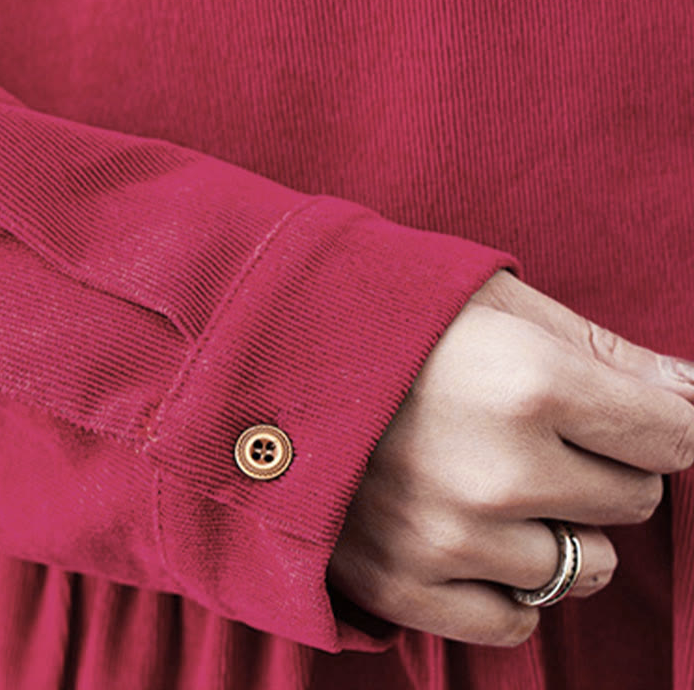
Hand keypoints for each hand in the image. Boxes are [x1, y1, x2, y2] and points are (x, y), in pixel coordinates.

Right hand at [328, 270, 693, 645]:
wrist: (271, 354)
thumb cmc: (393, 318)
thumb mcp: (496, 302)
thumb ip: (604, 350)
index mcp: (529, 382)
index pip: (672, 433)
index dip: (658, 419)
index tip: (629, 414)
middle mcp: (494, 472)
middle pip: (633, 502)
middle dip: (603, 467)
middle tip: (538, 433)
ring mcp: (446, 539)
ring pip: (582, 568)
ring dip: (558, 527)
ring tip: (494, 479)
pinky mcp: (402, 584)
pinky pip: (512, 622)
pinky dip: (508, 585)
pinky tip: (474, 534)